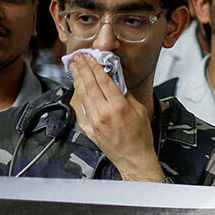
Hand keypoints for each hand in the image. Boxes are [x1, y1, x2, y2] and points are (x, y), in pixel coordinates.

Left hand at [69, 54, 163, 181]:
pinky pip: (81, 107)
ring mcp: (94, 120)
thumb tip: (116, 82)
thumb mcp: (140, 111)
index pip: (103, 81)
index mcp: (119, 107)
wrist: (134, 158)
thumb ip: (126, 95)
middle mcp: (104, 113)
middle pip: (89, 85)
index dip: (95, 67)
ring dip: (77, 79)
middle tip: (77, 57)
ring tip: (73, 67)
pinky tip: (77, 87)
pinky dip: (79, 95)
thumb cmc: (141, 137)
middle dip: (82, 69)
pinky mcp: (89, 127)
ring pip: (82, 95)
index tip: (90, 57)